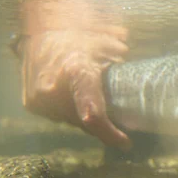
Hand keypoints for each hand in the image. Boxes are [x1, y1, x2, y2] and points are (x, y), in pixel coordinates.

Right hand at [16, 1, 131, 149]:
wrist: (37, 34)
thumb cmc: (78, 38)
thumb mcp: (105, 46)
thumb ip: (123, 63)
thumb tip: (146, 80)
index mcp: (76, 73)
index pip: (93, 114)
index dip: (110, 133)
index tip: (126, 143)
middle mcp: (53, 90)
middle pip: (85, 121)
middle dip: (101, 122)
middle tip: (113, 115)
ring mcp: (39, 100)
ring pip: (72, 120)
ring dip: (83, 114)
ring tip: (87, 93)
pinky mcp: (32, 104)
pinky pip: (58, 116)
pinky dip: (68, 110)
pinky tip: (71, 94)